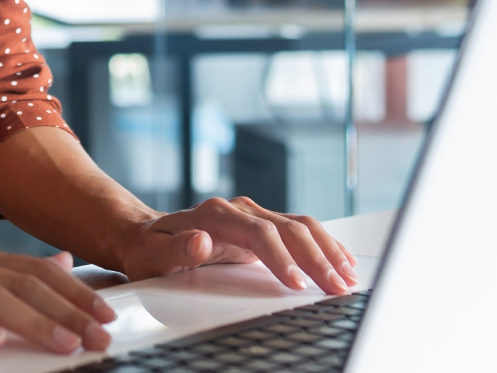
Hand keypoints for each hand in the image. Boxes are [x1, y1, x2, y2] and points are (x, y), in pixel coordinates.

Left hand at [111, 196, 360, 295]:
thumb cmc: (150, 249)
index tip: (296, 283)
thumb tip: (201, 241)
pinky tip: (341, 260)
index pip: (259, 233)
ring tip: (348, 278)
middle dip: (316, 259)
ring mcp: (254, 215)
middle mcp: (239, 209)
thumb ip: (176, 250)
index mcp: (216, 214)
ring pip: (301, 227)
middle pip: (288, 229)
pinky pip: (300, 231)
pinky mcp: (263, 226)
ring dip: (328, 251)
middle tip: (337, 287)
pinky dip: (324, 245)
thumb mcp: (151, 255)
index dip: (281, 258)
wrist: (149, 234)